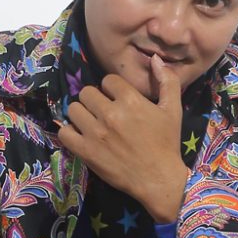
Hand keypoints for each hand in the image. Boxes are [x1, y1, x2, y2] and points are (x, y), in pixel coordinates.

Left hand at [58, 54, 190, 222]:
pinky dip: (70, 132)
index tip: (118, 100)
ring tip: (91, 123)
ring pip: (74, 109)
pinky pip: (64, 132)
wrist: (159, 179)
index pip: (107, 80)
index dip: (112, 89)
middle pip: (87, 92)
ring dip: (81, 114)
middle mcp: (111, 114)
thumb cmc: (167, 143)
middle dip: (95, 100)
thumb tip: (156, 58)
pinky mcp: (85, 151)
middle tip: (103, 112)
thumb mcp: (173, 110)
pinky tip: (81, 136)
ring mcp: (95, 133)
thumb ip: (167, 81)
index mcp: (131, 100)